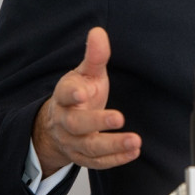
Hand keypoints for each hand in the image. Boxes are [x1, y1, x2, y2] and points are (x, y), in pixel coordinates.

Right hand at [32, 27, 140, 176]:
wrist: (59, 124)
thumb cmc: (78, 94)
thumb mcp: (86, 73)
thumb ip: (95, 56)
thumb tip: (98, 32)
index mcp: (65, 97)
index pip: (64, 94)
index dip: (72, 93)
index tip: (83, 91)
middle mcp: (66, 121)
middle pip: (77, 124)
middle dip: (97, 122)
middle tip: (118, 118)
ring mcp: (73, 141)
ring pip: (89, 147)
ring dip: (112, 145)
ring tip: (135, 141)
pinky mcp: (82, 156)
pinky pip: (97, 162)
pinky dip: (115, 159)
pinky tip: (132, 152)